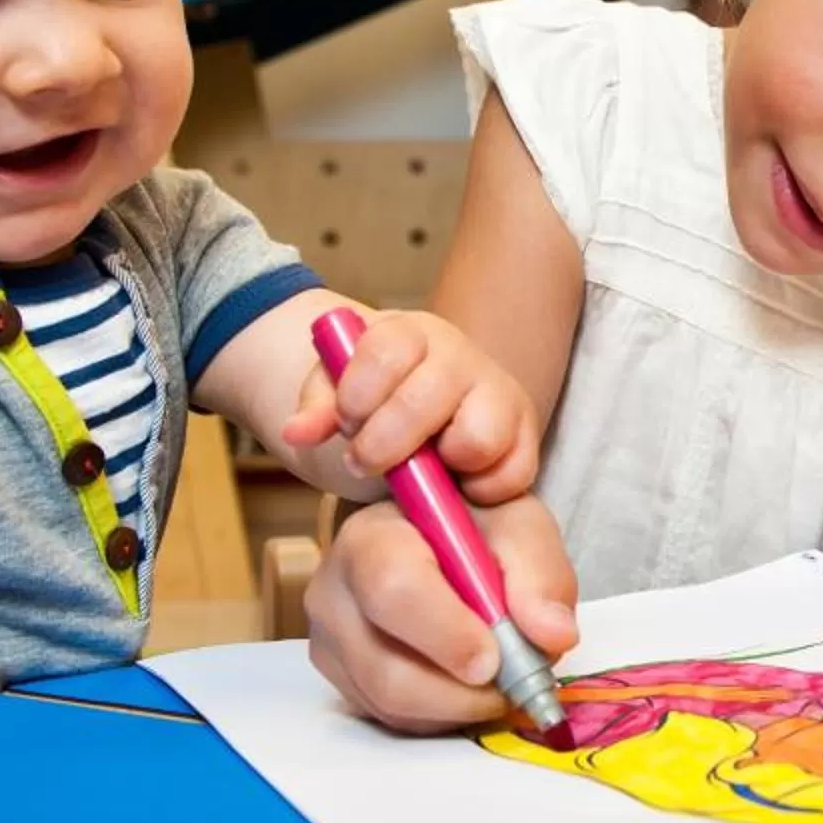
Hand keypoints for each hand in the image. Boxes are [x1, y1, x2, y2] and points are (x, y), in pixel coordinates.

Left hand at [280, 309, 538, 504]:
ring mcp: (499, 395)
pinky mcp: (526, 438)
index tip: (345, 421)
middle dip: (386, 441)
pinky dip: (483, 488)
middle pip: (429, 396)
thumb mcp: (335, 394)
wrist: (418, 414)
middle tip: (365, 460)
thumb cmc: (374, 402)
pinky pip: (516, 472)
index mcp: (410, 334)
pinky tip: (455, 484)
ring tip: (422, 470)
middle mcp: (461, 357)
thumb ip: (317, 406)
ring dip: (442, 463)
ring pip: (480, 436)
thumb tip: (296, 432)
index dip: (359, 393)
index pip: (387, 350)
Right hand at [305, 494, 579, 734]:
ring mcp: (331, 645)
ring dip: (458, 706)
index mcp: (371, 537)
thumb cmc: (475, 531)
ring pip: (391, 704)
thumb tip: (553, 635)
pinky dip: (442, 716)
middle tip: (512, 684)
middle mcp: (334, 594)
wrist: (440, 542)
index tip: (494, 659)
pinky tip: (469, 686)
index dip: (446, 633)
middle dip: (459, 690)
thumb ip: (540, 574)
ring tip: (499, 681)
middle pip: (384, 667)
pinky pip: (391, 720)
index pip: (394, 590)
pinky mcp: (342, 684)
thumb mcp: (519, 528)